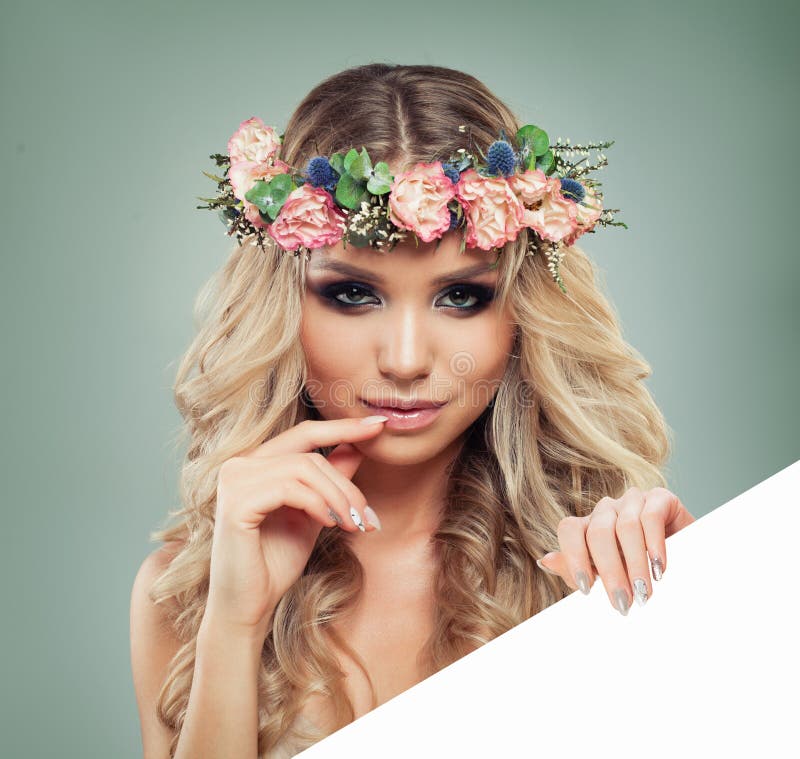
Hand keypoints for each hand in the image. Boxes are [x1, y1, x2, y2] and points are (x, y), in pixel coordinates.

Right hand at [206, 416, 387, 637]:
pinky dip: (317, 505)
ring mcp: (234, 480)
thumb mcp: (314, 513)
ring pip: (304, 469)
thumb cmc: (276, 561)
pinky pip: (289, 489)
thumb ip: (330, 480)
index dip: (343, 427)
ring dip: (337, 497)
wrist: (250, 606)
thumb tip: (357, 446)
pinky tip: (329, 524)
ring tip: (353, 525)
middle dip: (346, 484)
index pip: (304, 433)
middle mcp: (239, 464)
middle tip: (368, 515)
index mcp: (256, 462)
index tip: (379, 425)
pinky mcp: (235, 503)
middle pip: (310, 454)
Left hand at [536, 486, 695, 614]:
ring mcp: (633, 500)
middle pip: (598, 532)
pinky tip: (659, 569)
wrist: (686, 565)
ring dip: (635, 565)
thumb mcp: (605, 577)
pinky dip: (654, 546)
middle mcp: (607, 509)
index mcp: (588, 525)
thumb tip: (545, 561)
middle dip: (610, 571)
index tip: (586, 590)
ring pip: (625, 526)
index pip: (569, 529)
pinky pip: (651, 517)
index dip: (574, 557)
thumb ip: (576, 570)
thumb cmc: (638, 573)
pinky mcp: (661, 498)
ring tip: (644, 593)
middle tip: (623, 602)